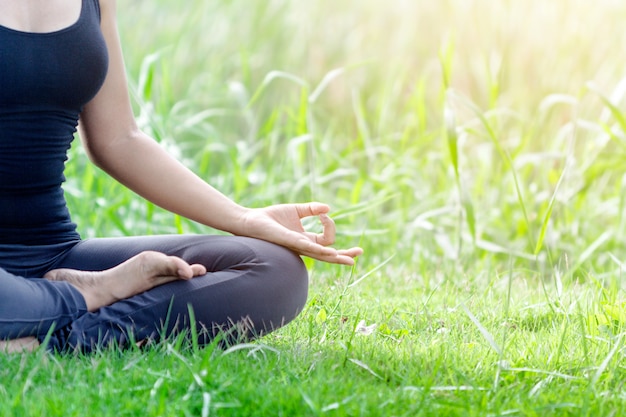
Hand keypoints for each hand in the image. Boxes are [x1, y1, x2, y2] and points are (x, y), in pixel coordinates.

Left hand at [237, 202, 362, 264]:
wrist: (251, 221)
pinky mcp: (291, 242)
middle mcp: (304, 247)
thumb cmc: (271, 218)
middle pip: (329, 255)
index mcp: (306, 240)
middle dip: (345, 254)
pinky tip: (331, 252)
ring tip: (351, 259)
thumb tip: (328, 208)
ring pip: (322, 255)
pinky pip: (309, 248)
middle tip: (360, 252)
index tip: (322, 213)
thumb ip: (311, 209)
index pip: (328, 239)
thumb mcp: (296, 210)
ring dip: (337, 257)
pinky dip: (321, 250)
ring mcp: (298, 246)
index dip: (330, 225)